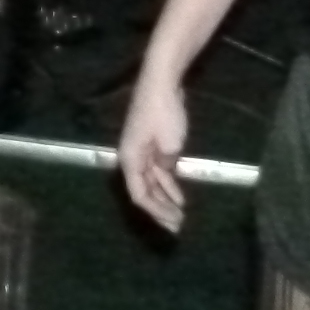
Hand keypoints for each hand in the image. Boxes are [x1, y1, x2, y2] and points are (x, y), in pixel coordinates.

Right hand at [117, 70, 189, 233]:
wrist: (162, 82)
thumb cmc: (164, 113)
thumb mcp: (170, 145)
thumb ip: (167, 166)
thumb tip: (167, 172)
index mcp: (129, 159)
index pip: (139, 194)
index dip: (155, 211)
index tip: (174, 222)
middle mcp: (132, 158)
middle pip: (144, 191)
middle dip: (160, 209)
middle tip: (178, 226)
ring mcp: (141, 151)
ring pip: (151, 182)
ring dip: (165, 198)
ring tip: (180, 215)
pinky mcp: (151, 144)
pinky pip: (158, 171)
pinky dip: (168, 183)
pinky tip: (179, 196)